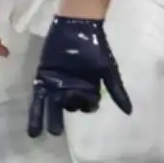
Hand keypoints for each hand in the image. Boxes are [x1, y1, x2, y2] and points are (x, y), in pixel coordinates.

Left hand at [28, 15, 130, 137]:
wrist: (76, 27)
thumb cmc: (95, 47)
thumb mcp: (108, 70)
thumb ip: (116, 91)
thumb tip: (130, 112)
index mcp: (89, 86)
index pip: (88, 105)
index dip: (87, 106)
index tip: (87, 105)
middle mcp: (72, 88)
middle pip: (69, 108)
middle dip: (64, 118)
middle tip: (58, 132)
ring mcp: (56, 85)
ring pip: (52, 109)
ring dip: (49, 122)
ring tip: (45, 135)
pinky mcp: (42, 80)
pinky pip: (38, 101)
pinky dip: (35, 115)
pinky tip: (33, 131)